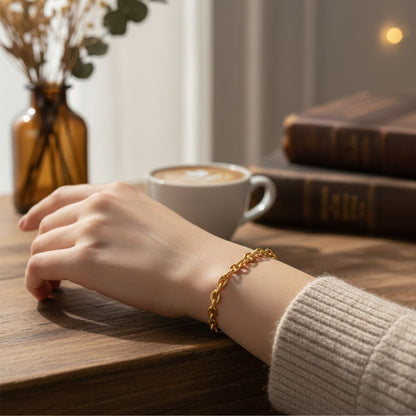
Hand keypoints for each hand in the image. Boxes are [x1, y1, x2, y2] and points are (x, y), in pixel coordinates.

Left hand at [20, 182, 247, 319]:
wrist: (202, 269)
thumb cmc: (187, 252)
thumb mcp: (152, 219)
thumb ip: (122, 219)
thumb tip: (103, 238)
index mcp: (117, 192)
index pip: (63, 195)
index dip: (40, 211)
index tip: (29, 226)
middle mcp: (99, 204)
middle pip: (49, 225)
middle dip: (47, 247)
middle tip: (55, 271)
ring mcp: (90, 229)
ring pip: (41, 247)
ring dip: (42, 267)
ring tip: (54, 286)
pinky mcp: (84, 259)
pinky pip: (38, 267)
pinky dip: (34, 282)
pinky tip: (45, 293)